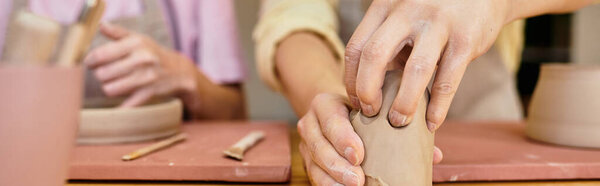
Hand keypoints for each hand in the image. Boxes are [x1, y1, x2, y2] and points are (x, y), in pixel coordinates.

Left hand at [84, 23, 197, 106]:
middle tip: (105, 74)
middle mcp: (142, 59)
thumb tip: (101, 25)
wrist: (179, 71)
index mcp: (136, 43)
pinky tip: (120, 104)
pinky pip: (127, 104)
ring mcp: (146, 77)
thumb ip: (117, 32)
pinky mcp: (150, 93)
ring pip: (110, 89)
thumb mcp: (138, 38)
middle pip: (102, 74)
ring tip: (113, 83)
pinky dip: (121, 106)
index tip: (90, 63)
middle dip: (100, 75)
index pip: (101, 54)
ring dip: (108, 88)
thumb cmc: (152, 53)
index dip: (90, 61)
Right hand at [297, 93, 443, 184]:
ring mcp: (306, 144)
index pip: (331, 118)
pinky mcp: (307, 162)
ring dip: (333, 179)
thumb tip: (435, 154)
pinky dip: (328, 185)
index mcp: (326, 104)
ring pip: (314, 164)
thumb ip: (398, 126)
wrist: (334, 116)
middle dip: (337, 164)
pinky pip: (314, 176)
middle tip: (358, 179)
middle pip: (319, 145)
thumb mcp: (374, 111)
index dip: (343, 138)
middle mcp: (311, 122)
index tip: (360, 155)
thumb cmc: (360, 114)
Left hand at [344, 0, 509, 129]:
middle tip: (371, 112)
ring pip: (414, 71)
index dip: (351, 80)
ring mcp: (437, 25)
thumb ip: (386, 44)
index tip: (357, 101)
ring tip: (399, 122)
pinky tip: (431, 123)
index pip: (356, 47)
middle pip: (374, 56)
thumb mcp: (403, 17)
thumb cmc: (433, 13)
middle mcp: (407, 12)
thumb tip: (366, 90)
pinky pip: (447, 81)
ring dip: (403, 104)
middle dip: (367, 91)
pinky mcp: (465, 40)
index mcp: (385, 7)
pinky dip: (437, 108)